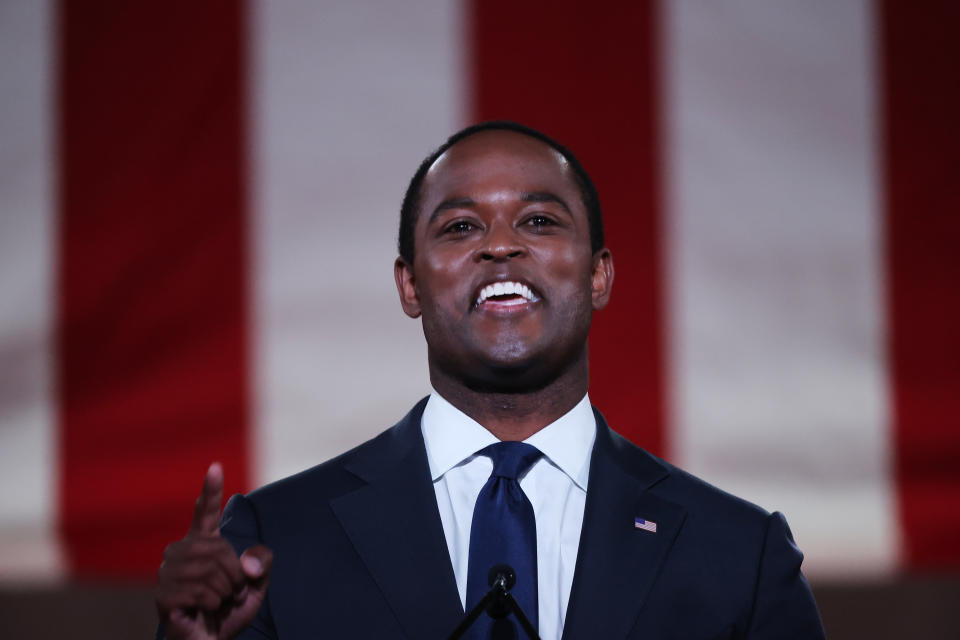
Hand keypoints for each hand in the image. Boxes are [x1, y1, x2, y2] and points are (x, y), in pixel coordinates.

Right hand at [155, 463, 272, 639]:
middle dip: (235, 575)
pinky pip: (199, 591)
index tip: (215, 466)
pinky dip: (212, 604)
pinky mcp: (162, 594)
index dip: (210, 490)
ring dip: (224, 591)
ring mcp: (167, 572)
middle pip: (219, 549)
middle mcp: (181, 551)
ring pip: (210, 570)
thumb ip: (261, 565)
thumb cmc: (229, 612)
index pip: (204, 512)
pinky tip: (204, 610)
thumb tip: (247, 564)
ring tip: (217, 602)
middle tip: (230, 593)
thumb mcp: (256, 585)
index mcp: (203, 543)